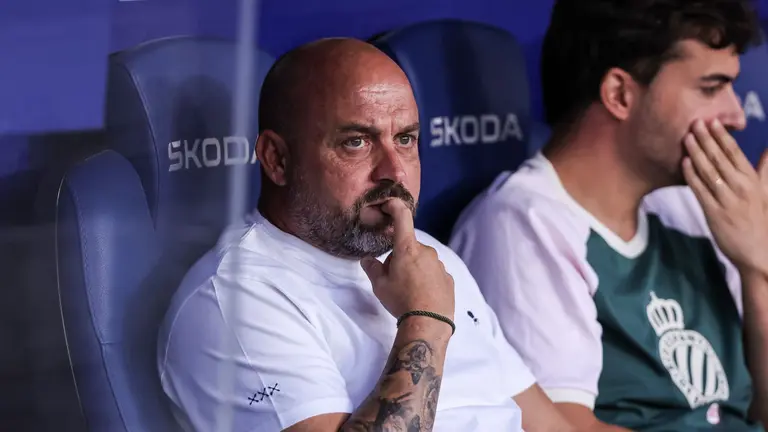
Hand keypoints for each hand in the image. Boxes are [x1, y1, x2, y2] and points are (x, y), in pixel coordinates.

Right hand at [360, 199, 454, 319]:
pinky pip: (433, 273)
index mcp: (407, 248)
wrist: (429, 322)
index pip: (402, 217)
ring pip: (422, 261)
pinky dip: (426, 280)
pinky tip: (422, 296)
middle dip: (400, 257)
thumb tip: (367, 260)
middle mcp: (426, 251)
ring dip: (414, 269)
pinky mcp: (448, 278)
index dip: (394, 206)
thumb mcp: (379, 285)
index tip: (388, 204)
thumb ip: (372, 268)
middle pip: (409, 246)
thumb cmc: (401, 300)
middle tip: (393, 278)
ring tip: (408, 291)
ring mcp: (439, 265)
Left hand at [683, 118, 767, 274]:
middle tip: (694, 122)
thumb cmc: (761, 220)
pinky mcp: (714, 213)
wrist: (758, 252)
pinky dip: (691, 175)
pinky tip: (683, 163)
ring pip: (708, 171)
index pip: (735, 153)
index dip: (722, 136)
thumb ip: (765, 170)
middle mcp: (740, 187)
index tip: (712, 121)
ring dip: (697, 153)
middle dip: (706, 139)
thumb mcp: (766, 192)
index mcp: (752, 180)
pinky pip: (700, 190)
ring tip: (687, 137)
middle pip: (720, 158)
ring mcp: (726, 199)